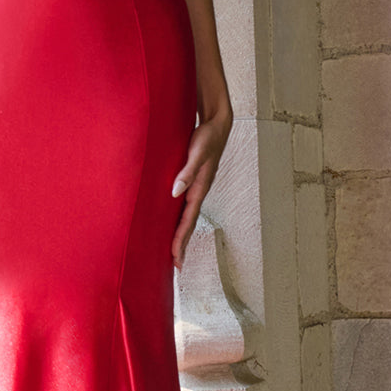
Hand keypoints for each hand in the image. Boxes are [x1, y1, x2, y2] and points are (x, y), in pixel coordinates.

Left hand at [170, 112, 231, 270]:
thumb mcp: (197, 152)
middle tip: (176, 266)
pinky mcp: (192, 181)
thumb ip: (187, 171)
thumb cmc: (207, 137)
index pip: (188, 220)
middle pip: (188, 224)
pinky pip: (184, 205)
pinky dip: (180, 218)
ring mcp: (196, 188)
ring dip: (181, 235)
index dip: (180, 240)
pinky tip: (173, 223)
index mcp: (200, 188)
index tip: (175, 258)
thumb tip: (175, 191)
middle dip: (182, 245)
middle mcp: (198, 191)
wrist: (217, 124)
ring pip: (186, 216)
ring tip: (175, 252)